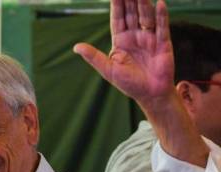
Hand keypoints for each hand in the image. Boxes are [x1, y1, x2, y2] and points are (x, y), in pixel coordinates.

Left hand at [74, 0, 208, 166]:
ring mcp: (149, 38)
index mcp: (120, 41)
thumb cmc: (129, 83)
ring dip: (143, 4)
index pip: (117, 18)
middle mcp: (135, 36)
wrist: (150, 94)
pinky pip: (162, 27)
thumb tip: (76, 47)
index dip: (116, 5)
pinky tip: (159, 4)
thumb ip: (94, 57)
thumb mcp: (108, 70)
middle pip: (131, 13)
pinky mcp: (163, 43)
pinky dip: (161, 16)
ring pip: (146, 16)